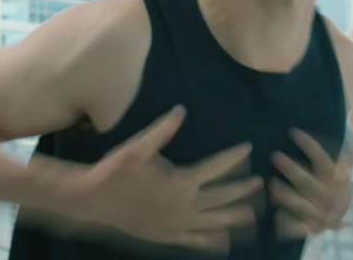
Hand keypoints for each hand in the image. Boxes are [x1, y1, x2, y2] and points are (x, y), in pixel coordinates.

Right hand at [71, 106, 262, 252]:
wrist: (92, 201)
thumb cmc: (115, 171)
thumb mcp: (138, 146)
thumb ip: (163, 130)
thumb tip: (181, 110)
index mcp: (180, 182)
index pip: (215, 167)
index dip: (233, 157)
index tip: (248, 147)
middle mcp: (184, 206)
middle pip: (221, 196)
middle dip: (242, 189)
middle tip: (260, 183)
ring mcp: (177, 225)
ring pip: (213, 221)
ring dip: (233, 216)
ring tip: (252, 214)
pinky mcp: (167, 237)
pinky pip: (195, 241)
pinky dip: (211, 241)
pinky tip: (224, 242)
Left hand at [270, 128, 352, 238]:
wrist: (340, 221)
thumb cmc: (335, 191)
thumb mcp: (342, 174)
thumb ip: (344, 158)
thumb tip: (349, 138)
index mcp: (335, 180)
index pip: (322, 159)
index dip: (309, 146)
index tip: (293, 132)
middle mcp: (328, 197)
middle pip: (308, 182)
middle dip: (291, 169)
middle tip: (274, 156)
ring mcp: (319, 214)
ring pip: (300, 204)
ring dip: (285, 195)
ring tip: (268, 184)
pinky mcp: (310, 229)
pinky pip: (297, 227)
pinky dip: (286, 223)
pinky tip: (274, 216)